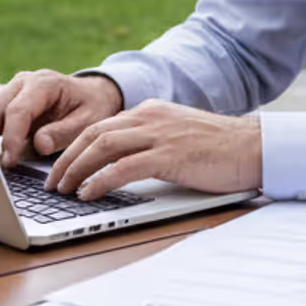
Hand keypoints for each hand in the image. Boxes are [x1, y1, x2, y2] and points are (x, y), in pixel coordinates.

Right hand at [0, 70, 123, 167]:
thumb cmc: (92, 106)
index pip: (18, 109)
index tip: (10, 160)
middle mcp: (22, 84)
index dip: (11, 136)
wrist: (92, 94)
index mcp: (44, 83)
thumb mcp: (89, 120)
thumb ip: (64, 132)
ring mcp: (11, 92)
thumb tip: (39, 145)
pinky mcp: (5, 105)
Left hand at [48, 100, 261, 200]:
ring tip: (62, 189)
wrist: (254, 147)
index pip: (101, 126)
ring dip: (76, 169)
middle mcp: (150, 117)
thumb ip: (151, 143)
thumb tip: (121, 165)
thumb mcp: (178, 136)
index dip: (75, 146)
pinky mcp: (170, 155)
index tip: (60, 166)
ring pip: (103, 146)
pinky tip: (88, 193)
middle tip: (51, 182)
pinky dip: (101, 180)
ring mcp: (160, 134)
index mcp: (150, 112)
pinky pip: (124, 167)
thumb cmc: (220, 148)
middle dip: (67, 158)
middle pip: (94, 134)